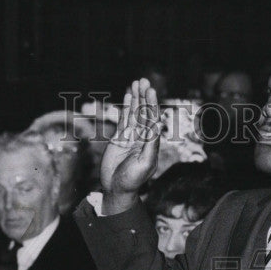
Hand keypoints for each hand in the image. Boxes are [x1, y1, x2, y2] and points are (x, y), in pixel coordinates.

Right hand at [99, 78, 160, 213]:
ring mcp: (131, 137)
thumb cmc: (131, 180)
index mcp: (151, 143)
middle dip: (144, 97)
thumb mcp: (144, 164)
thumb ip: (150, 146)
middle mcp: (143, 138)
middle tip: (144, 80)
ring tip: (137, 82)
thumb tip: (155, 127)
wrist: (116, 189)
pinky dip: (126, 108)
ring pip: (134, 114)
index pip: (153, 119)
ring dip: (136, 98)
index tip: (150, 91)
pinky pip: (124, 120)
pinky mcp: (120, 138)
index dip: (152, 104)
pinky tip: (128, 96)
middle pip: (144, 113)